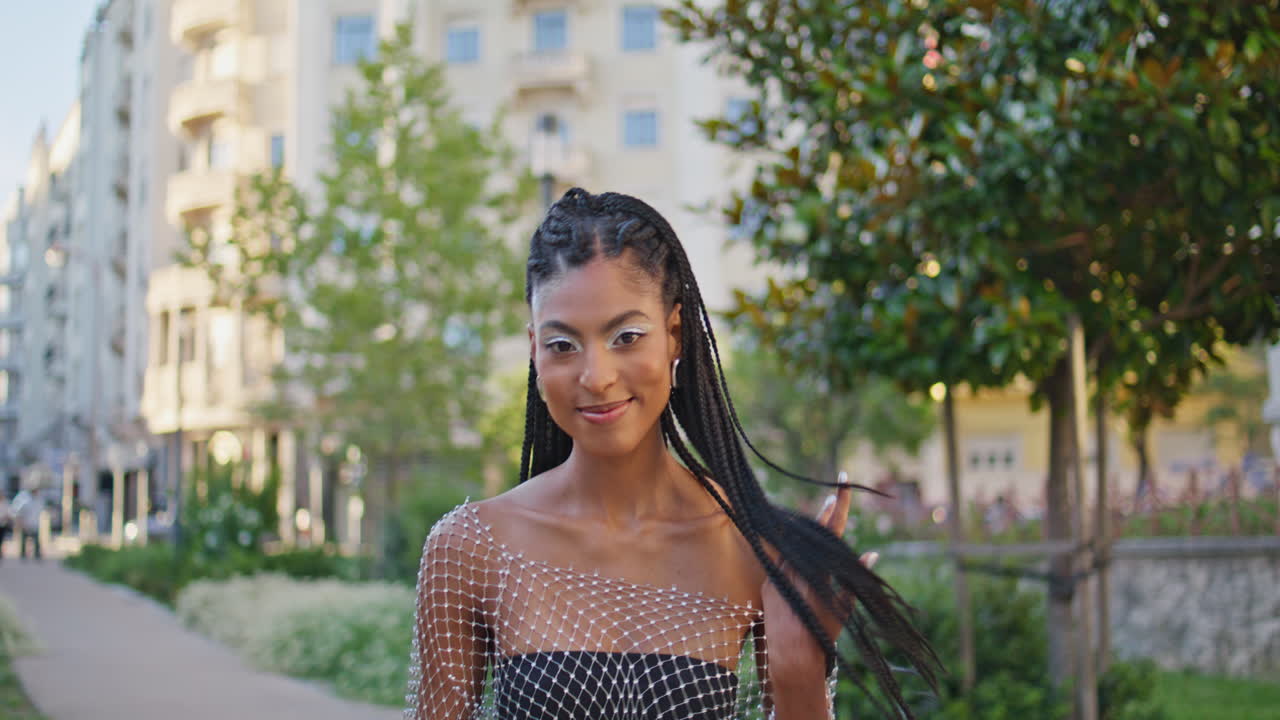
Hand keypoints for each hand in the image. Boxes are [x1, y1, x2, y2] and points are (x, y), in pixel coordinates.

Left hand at [760, 472, 878, 677]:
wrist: (790, 657)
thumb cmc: (822, 636)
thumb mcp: (843, 610)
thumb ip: (853, 581)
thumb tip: (871, 555)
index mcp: (821, 570)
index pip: (831, 530)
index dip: (838, 505)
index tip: (841, 482)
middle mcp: (799, 568)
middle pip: (812, 532)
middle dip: (824, 514)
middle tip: (833, 494)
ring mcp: (780, 574)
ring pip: (794, 545)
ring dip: (806, 533)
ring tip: (821, 515)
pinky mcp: (767, 584)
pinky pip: (781, 562)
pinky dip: (791, 555)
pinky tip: (797, 545)